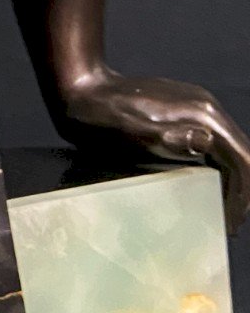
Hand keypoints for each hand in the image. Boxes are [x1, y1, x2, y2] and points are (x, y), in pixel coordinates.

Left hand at [61, 71, 249, 231]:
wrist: (78, 86)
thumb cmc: (100, 117)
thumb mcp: (131, 134)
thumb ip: (167, 139)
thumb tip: (205, 141)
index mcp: (200, 115)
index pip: (240, 160)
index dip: (241, 196)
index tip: (229, 225)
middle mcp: (205, 107)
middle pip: (240, 154)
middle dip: (240, 191)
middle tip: (228, 225)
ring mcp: (194, 105)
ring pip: (227, 148)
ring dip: (230, 180)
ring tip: (220, 211)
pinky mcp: (182, 109)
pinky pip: (211, 142)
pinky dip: (216, 166)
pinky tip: (204, 183)